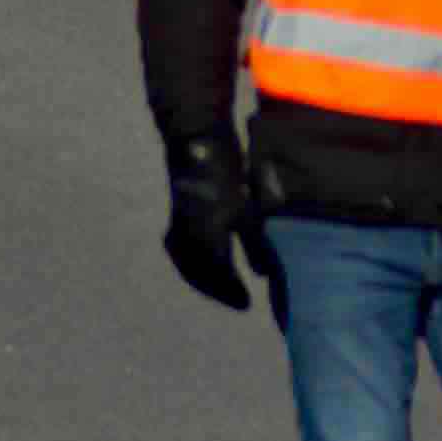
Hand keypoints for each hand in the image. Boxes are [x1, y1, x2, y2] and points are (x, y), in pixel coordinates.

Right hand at [162, 145, 256, 310]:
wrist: (194, 137)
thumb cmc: (224, 170)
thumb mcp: (247, 206)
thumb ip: (256, 241)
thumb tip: (263, 274)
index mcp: (204, 238)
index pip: (218, 275)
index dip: (232, 291)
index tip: (246, 303)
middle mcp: (186, 238)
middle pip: (199, 274)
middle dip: (217, 289)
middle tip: (236, 300)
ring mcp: (178, 226)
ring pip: (188, 263)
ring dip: (204, 278)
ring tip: (220, 287)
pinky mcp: (177, 215)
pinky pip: (182, 250)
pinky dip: (194, 262)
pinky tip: (204, 262)